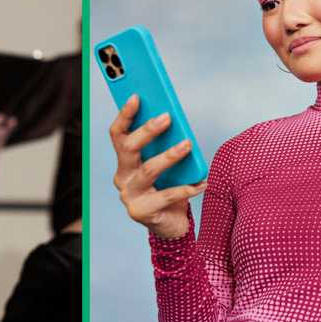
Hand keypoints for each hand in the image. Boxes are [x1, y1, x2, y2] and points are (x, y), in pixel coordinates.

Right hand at [110, 94, 205, 238]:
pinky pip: (166, 196)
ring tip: (187, 144)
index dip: (125, 115)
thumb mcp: (166, 165)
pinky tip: (202, 182)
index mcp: (125, 162)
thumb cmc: (168, 189)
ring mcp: (130, 196)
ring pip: (148, 171)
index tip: (137, 96)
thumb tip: (176, 121)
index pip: (118, 134)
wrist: (170, 225)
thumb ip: (165, 147)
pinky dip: (187, 188)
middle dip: (147, 131)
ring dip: (169, 156)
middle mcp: (122, 177)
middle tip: (167, 117)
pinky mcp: (142, 212)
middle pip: (128, 149)